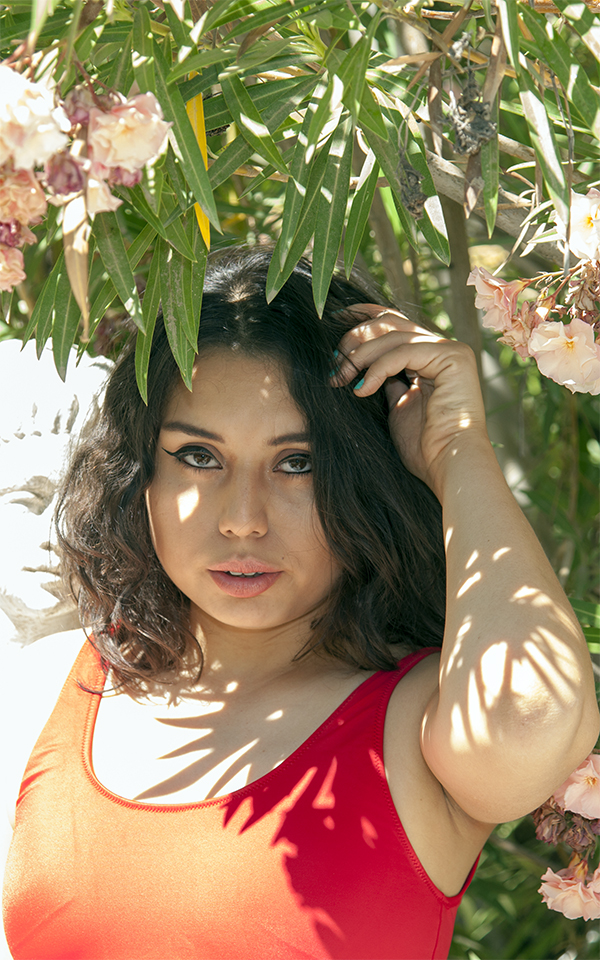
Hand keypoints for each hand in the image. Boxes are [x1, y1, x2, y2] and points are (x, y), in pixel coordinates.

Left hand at [331, 304, 488, 495]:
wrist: (448, 465)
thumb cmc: (424, 447)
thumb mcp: (397, 407)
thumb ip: (386, 382)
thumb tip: (358, 367)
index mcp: (430, 358)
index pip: (395, 324)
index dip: (364, 318)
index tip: (333, 323)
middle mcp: (443, 348)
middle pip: (392, 324)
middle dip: (357, 337)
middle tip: (334, 362)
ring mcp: (451, 350)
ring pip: (395, 335)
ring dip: (360, 355)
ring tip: (340, 377)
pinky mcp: (453, 358)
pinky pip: (404, 352)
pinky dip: (378, 369)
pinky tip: (362, 390)